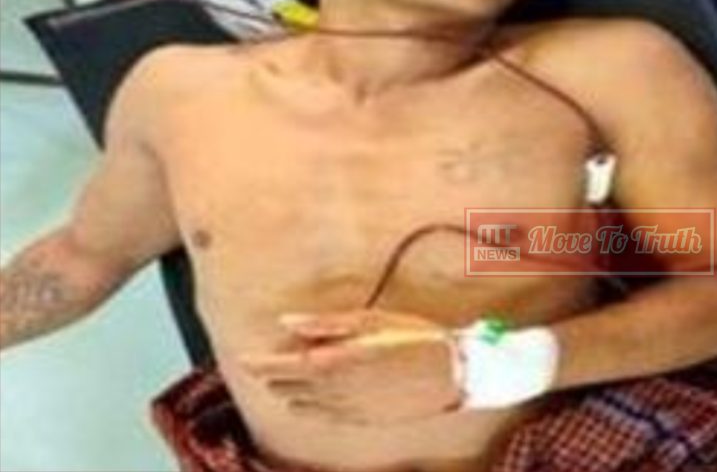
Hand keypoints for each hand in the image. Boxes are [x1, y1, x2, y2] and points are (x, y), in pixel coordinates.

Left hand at [240, 309, 461, 424]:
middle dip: (269, 375)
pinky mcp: (360, 419)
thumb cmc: (412, 337)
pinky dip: (306, 408)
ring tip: (275, 381)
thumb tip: (286, 320)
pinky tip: (303, 402)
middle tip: (255, 365)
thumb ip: (324, 323)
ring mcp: (347, 409)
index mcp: (332, 362)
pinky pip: (322, 417)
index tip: (241, 357)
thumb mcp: (369, 320)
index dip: (259, 362)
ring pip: (302, 404)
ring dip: (285, 391)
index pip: (281, 365)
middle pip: (287, 386)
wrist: (452, 373)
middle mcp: (333, 390)